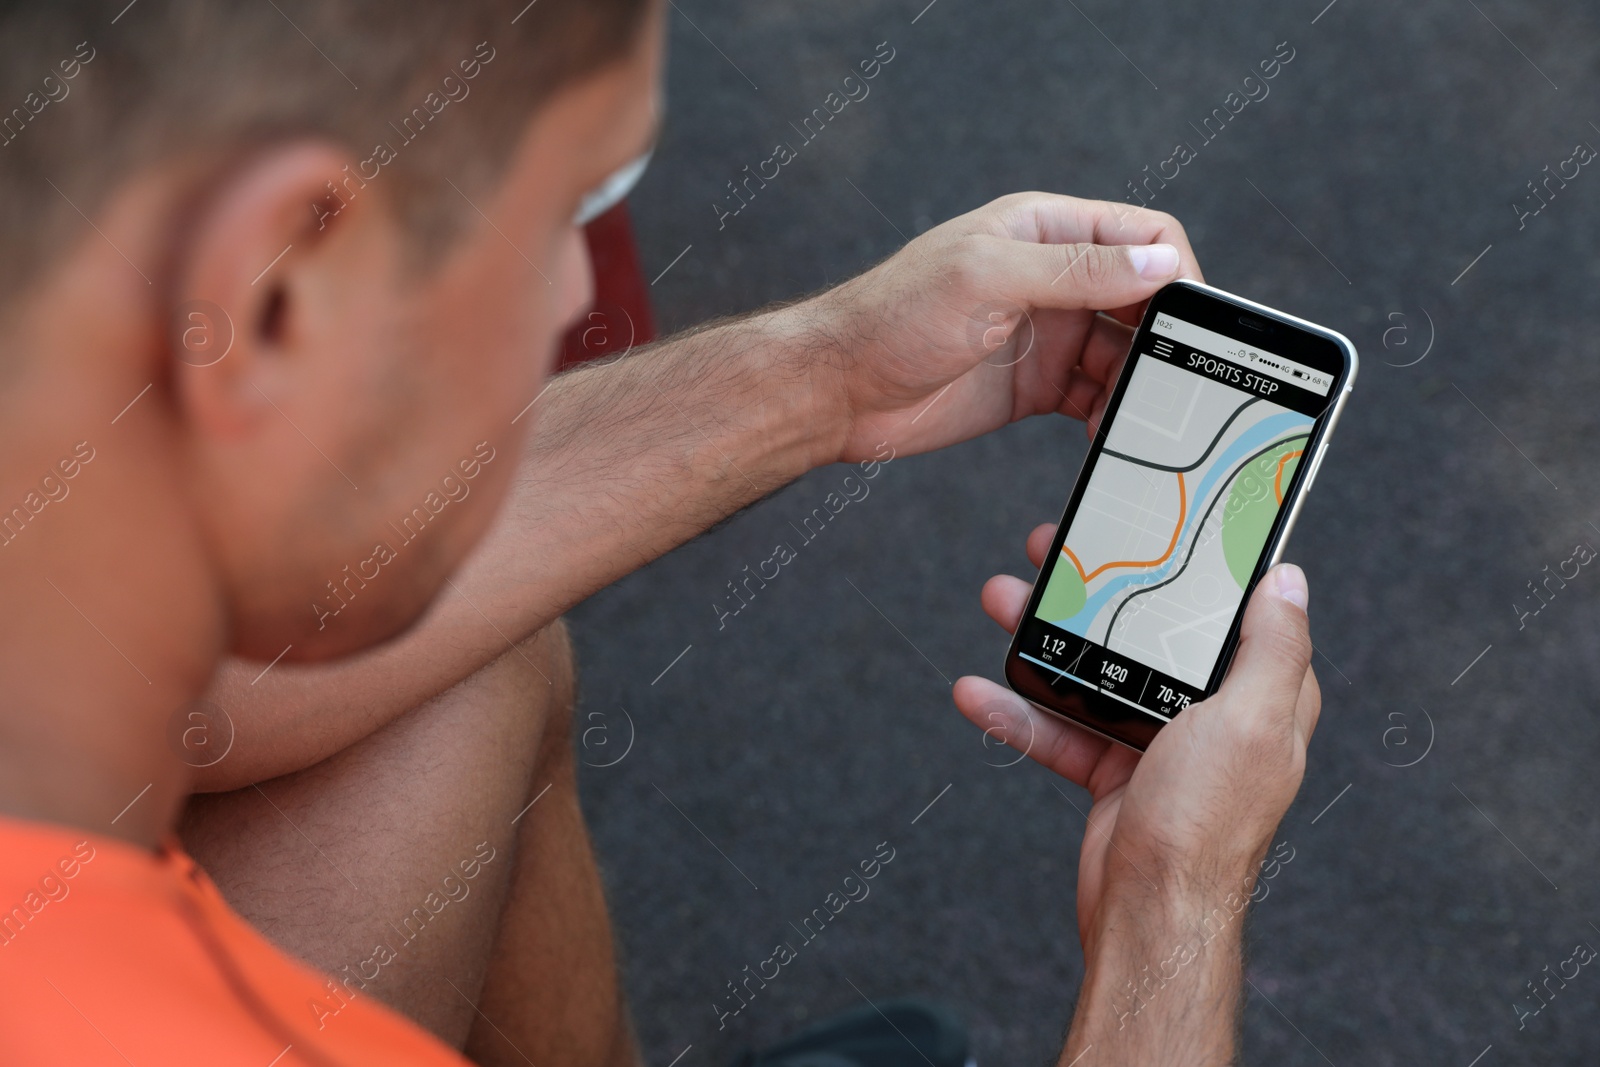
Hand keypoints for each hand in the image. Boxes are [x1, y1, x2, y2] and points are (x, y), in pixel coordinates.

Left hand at [808, 193, 1202, 461]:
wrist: (835, 391)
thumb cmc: (892, 317)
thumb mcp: (985, 279)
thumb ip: (1072, 270)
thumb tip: (1159, 266)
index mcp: (1043, 230)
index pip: (1141, 235)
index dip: (1175, 271)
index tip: (1192, 321)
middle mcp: (1052, 277)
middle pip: (1142, 299)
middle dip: (1165, 338)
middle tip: (1177, 383)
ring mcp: (1046, 334)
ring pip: (1124, 354)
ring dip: (1140, 384)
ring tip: (1141, 419)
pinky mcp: (1037, 386)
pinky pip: (1096, 395)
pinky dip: (1113, 414)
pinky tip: (1112, 436)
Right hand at [951, 523, 1319, 952]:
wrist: (1149, 915)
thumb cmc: (1206, 825)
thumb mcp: (1250, 721)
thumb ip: (1272, 648)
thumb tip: (1291, 579)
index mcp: (1260, 696)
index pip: (1234, 611)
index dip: (1196, 565)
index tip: (1158, 524)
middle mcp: (1213, 717)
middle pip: (1150, 633)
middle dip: (1097, 593)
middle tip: (1054, 551)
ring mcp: (1160, 745)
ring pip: (1097, 673)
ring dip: (1045, 639)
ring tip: (1002, 600)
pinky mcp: (1114, 774)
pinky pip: (1061, 729)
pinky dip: (1019, 711)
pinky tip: (978, 691)